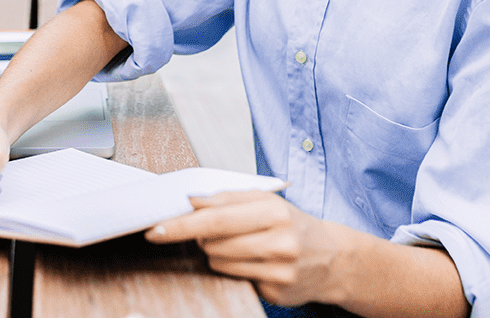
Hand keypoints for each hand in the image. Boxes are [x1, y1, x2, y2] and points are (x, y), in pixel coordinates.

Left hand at [144, 190, 343, 306]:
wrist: (333, 258)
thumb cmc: (292, 224)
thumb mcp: (266, 201)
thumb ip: (226, 197)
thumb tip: (190, 200)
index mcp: (274, 210)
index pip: (215, 217)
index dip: (182, 224)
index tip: (157, 228)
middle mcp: (279, 241)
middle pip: (213, 242)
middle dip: (202, 236)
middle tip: (213, 231)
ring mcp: (279, 270)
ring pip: (219, 262)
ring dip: (216, 253)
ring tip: (239, 245)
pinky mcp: (276, 291)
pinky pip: (233, 278)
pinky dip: (233, 269)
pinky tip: (253, 261)